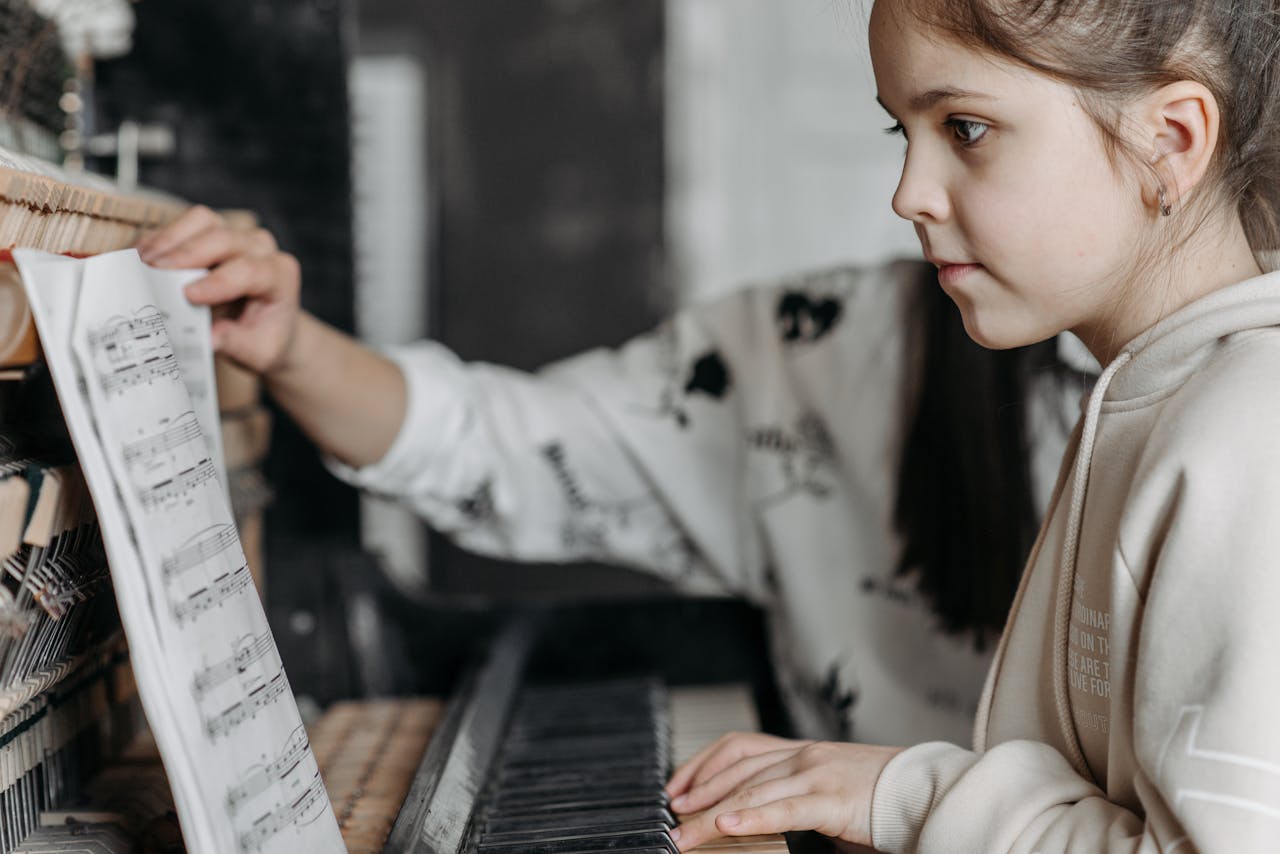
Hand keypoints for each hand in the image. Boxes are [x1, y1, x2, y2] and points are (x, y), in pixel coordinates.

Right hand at [136, 205, 302, 375]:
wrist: (266, 325)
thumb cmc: (263, 336)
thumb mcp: (258, 350)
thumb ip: (236, 343)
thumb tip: (209, 339)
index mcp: (280, 275)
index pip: (249, 271)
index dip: (217, 281)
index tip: (188, 295)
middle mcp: (261, 249)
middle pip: (224, 238)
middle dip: (186, 254)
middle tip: (154, 273)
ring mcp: (237, 235)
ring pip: (203, 221)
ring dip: (169, 240)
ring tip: (143, 263)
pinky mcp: (213, 231)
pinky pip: (186, 225)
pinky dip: (162, 239)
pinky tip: (141, 257)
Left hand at [667, 737, 902, 851]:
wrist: (929, 791)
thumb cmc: (884, 796)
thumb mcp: (828, 790)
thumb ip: (795, 796)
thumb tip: (756, 815)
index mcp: (802, 751)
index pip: (738, 747)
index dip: (703, 764)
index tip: (677, 786)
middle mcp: (804, 756)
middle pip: (737, 771)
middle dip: (698, 792)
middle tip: (670, 813)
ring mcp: (817, 774)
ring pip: (751, 791)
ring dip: (710, 813)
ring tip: (684, 831)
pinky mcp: (832, 800)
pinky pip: (783, 809)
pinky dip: (751, 817)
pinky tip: (725, 826)